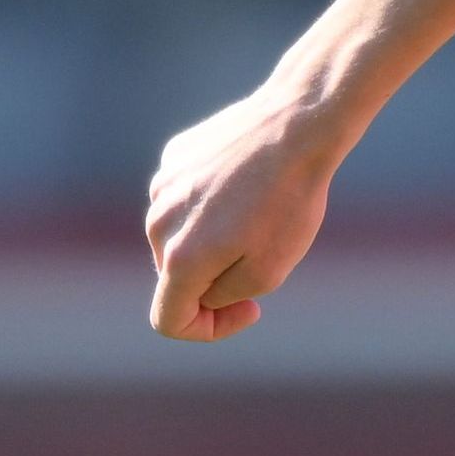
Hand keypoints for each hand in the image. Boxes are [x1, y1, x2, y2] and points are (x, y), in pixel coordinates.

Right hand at [144, 89, 338, 341]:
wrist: (296, 126)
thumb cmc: (289, 202)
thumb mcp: (268, 271)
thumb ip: (222, 296)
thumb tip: (201, 292)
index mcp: (179, 259)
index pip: (167, 320)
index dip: (206, 330)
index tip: (248, 310)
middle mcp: (158, 223)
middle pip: (176, 276)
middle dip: (215, 281)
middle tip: (265, 258)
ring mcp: (162, 186)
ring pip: (180, 236)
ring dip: (213, 240)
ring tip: (259, 215)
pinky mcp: (174, 158)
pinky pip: (185, 198)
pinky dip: (211, 204)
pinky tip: (248, 185)